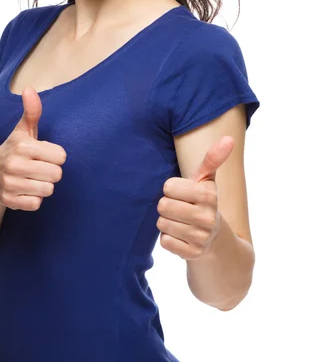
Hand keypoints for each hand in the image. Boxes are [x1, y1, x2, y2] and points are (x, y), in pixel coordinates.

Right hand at [0, 87, 66, 210]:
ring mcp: (10, 184)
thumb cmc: (14, 150)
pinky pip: (36, 204)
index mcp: (23, 146)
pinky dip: (34, 199)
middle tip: (39, 168)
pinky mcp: (9, 200)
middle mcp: (15, 164)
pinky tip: (25, 190)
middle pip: (56, 175)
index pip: (61, 156)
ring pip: (48, 190)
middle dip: (51, 172)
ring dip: (43, 186)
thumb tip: (29, 89)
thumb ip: (31, 111)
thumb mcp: (23, 130)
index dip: (55, 156)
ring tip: (31, 179)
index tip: (44, 155)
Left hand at [156, 136, 234, 259]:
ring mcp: (201, 238)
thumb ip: (213, 159)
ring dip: (167, 222)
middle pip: (163, 205)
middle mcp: (208, 218)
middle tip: (180, 208)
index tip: (182, 193)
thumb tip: (229, 138)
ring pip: (162, 223)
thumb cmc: (203, 202)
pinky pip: (165, 241)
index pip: (168, 187)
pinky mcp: (192, 254)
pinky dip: (168, 238)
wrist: (216, 238)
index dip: (171, 189)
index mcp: (209, 195)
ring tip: (181, 221)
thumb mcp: (207, 180)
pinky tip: (181, 236)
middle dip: (167, 205)